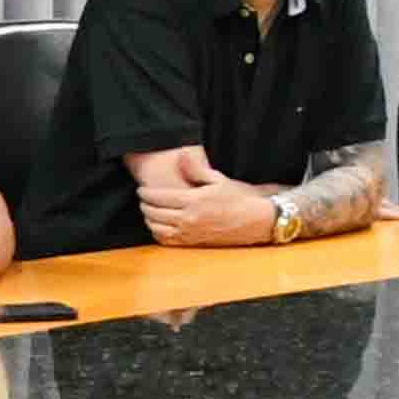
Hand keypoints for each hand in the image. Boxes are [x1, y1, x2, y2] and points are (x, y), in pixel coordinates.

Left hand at [138, 169, 272, 250]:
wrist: (258, 220)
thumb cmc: (240, 197)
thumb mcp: (218, 179)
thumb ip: (196, 169)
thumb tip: (180, 156)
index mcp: (193, 201)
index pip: (159, 197)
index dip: (145, 193)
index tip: (141, 189)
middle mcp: (189, 219)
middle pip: (154, 213)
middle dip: (144, 205)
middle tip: (143, 198)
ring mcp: (191, 233)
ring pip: (157, 229)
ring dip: (149, 220)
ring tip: (149, 211)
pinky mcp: (194, 243)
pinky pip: (168, 241)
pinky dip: (158, 234)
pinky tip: (159, 227)